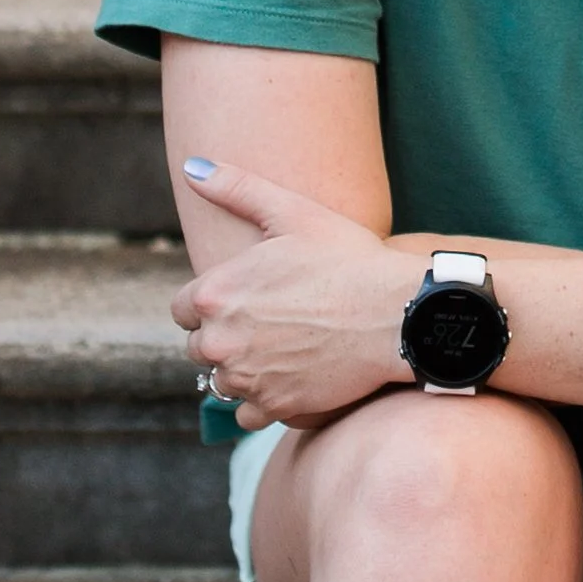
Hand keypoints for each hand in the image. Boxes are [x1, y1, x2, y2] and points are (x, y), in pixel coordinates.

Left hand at [172, 160, 418, 427]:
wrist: (398, 314)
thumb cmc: (350, 259)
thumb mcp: (293, 212)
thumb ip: (236, 188)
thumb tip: (192, 167)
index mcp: (214, 294)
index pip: (184, 310)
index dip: (211, 305)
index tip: (243, 301)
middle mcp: (220, 341)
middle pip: (199, 349)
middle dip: (225, 338)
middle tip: (268, 327)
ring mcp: (246, 378)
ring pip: (223, 382)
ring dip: (243, 372)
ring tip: (282, 352)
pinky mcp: (275, 407)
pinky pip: (247, 415)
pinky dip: (263, 403)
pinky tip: (289, 381)